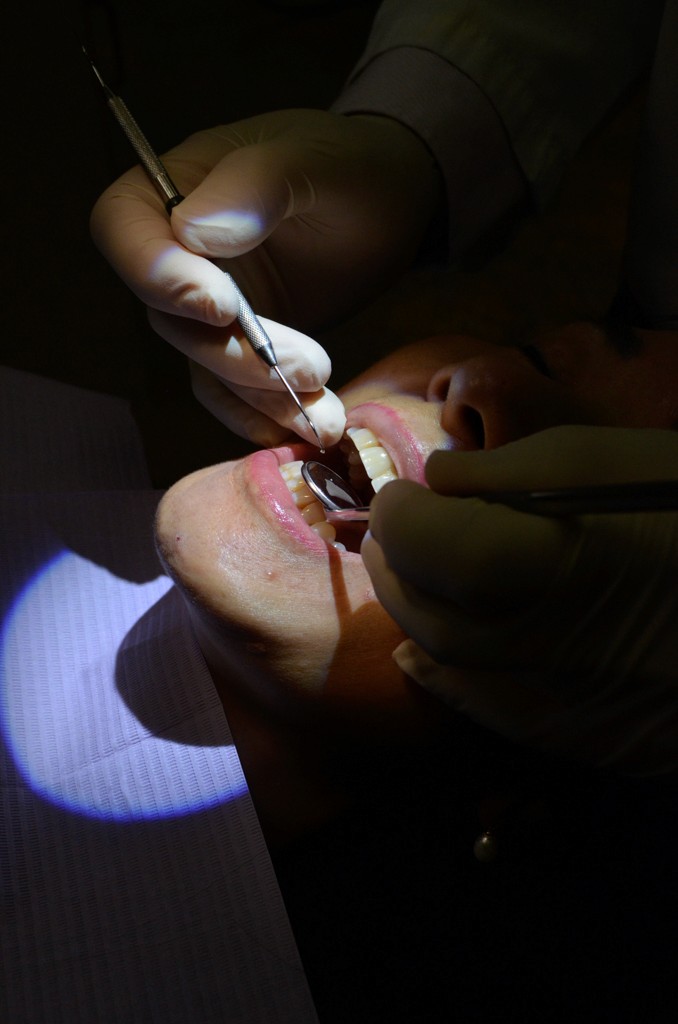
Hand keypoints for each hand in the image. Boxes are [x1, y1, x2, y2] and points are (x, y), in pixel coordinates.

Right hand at [91, 109, 439, 444]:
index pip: (124, 231)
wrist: (393, 202)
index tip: (222, 306)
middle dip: (237, 355)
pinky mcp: (243, 348)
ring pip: (207, 366)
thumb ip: (255, 185)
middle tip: (311, 368)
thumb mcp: (312, 158)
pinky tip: (306, 429)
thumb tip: (194, 233)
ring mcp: (210, 308)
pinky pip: (234, 392)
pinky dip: (265, 416)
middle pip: (170, 319)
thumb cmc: (349, 164)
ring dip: (262, 399)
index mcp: (176, 187)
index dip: (159, 277)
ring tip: (326, 416)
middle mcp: (179, 254)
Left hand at [361, 425, 677, 774]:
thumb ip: (510, 472)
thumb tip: (439, 483)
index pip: (434, 547)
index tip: (402, 493)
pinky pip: (494, 715)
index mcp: (555, 563)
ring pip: (453, 669)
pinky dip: (448, 680)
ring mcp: (571, 703)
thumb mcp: (608, 459)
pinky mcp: (591, 736)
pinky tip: (427, 655)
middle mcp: (550, 645)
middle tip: (392, 530)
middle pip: (432, 612)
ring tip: (405, 577)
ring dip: (413, 616)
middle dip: (397, 565)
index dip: (402, 517)